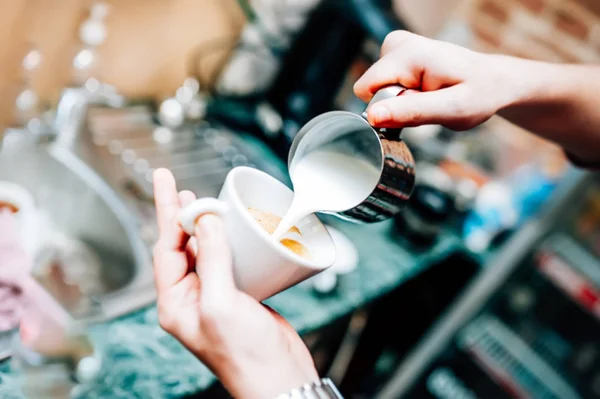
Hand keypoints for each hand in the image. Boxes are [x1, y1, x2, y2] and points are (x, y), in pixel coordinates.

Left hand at [152, 169, 318, 398]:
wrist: (279, 376)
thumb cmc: (246, 356)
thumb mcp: (221, 304)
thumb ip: (212, 260)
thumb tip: (205, 220)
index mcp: (176, 303)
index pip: (165, 248)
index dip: (168, 213)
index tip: (167, 183)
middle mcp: (191, 297)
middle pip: (181, 245)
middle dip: (179, 214)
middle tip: (175, 183)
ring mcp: (214, 295)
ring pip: (204, 250)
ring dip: (204, 224)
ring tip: (200, 198)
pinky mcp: (238, 294)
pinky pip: (227, 260)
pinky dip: (229, 240)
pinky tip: (234, 228)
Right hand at [354, 30, 522, 130]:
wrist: (493, 81)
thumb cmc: (478, 94)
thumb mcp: (451, 109)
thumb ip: (411, 112)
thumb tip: (373, 116)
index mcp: (408, 54)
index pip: (366, 89)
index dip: (387, 108)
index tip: (417, 107)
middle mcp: (397, 43)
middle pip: (370, 89)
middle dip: (395, 105)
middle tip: (428, 103)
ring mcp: (396, 46)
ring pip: (376, 88)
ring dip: (401, 101)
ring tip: (430, 96)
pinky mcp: (397, 53)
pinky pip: (383, 83)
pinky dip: (403, 94)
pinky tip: (425, 90)